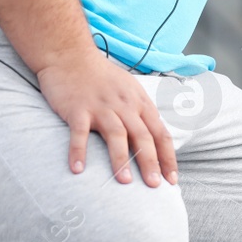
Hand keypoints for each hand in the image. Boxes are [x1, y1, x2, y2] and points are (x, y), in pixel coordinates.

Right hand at [36, 49, 177, 186]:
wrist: (70, 54)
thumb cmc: (100, 76)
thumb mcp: (129, 89)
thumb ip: (141, 112)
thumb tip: (154, 140)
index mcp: (139, 102)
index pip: (160, 133)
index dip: (168, 157)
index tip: (172, 180)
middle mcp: (124, 105)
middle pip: (142, 136)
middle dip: (150, 162)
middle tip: (155, 186)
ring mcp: (100, 107)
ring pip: (116, 135)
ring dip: (121, 160)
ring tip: (125, 182)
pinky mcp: (77, 109)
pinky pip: (79, 133)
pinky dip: (78, 152)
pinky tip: (78, 170)